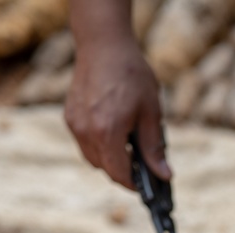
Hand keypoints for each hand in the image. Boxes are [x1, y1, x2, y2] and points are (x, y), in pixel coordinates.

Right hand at [64, 38, 170, 189]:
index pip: (119, 173)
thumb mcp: (151, 112)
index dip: (134, 184)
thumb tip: (164, 174)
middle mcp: (87, 132)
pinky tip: (114, 131)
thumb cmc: (131, 74)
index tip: (147, 187)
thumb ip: (154, 147)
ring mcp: (75, 124)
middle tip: (143, 167)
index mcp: (108, 132)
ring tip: (129, 147)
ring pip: (92, 158)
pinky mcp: (70, 116)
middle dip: (123, 172)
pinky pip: (84, 142)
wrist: (103, 45)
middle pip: (105, 168)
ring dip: (110, 159)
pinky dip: (99, 145)